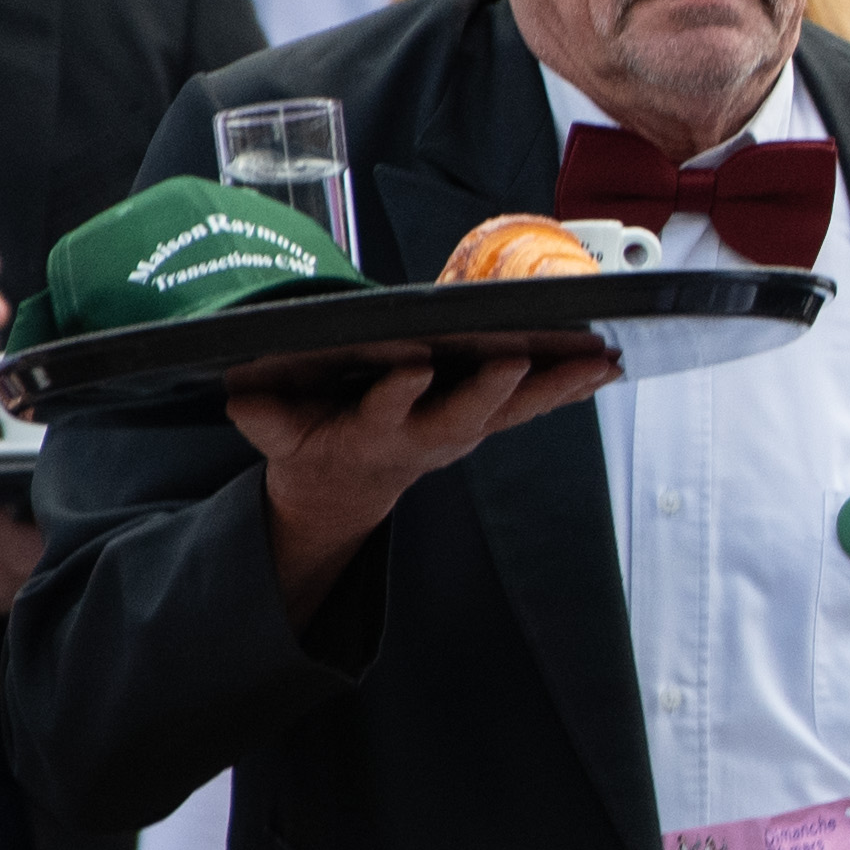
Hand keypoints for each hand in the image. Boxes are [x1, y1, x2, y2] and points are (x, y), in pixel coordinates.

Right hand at [226, 328, 624, 614]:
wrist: (343, 491)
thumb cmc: (311, 445)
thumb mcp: (272, 431)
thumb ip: (260, 411)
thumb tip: (242, 385)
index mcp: (368, 433)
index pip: (382, 410)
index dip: (396, 391)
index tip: (409, 366)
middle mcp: (423, 436)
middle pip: (463, 415)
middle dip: (491, 389)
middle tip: (519, 358)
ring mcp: (459, 434)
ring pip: (511, 411)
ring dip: (554, 387)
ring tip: (597, 358)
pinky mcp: (483, 427)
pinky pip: (531, 409)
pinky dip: (569, 388)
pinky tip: (607, 365)